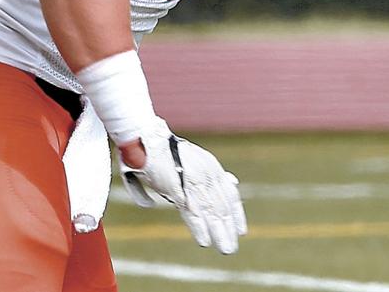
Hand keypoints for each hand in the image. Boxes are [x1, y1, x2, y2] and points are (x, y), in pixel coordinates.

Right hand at [118, 117, 246, 253]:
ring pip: (211, 212)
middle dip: (228, 229)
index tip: (242, 230)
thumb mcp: (195, 160)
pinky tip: (204, 242)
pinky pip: (192, 212)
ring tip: (225, 249)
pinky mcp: (178, 189)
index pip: (230, 194)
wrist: (146, 140)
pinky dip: (200, 228)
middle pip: (222, 207)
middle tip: (231, 248)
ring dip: (219, 233)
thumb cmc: (165, 151)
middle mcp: (207, 174)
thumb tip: (231, 182)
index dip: (236, 214)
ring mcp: (194, 182)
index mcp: (211, 168)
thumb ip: (210, 174)